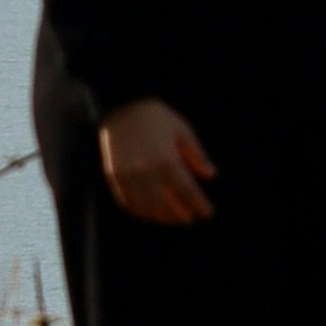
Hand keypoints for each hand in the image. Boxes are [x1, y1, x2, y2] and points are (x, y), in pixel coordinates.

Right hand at [101, 97, 215, 227]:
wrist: (119, 105)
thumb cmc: (156, 116)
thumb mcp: (182, 129)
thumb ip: (196, 154)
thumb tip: (211, 175)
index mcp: (167, 159)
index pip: (187, 190)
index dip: (199, 204)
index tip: (208, 213)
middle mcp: (147, 172)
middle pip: (167, 204)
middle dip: (180, 215)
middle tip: (189, 220)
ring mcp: (128, 176)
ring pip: (147, 207)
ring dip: (161, 217)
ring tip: (172, 220)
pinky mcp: (114, 177)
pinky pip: (127, 202)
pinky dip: (140, 212)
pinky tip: (150, 215)